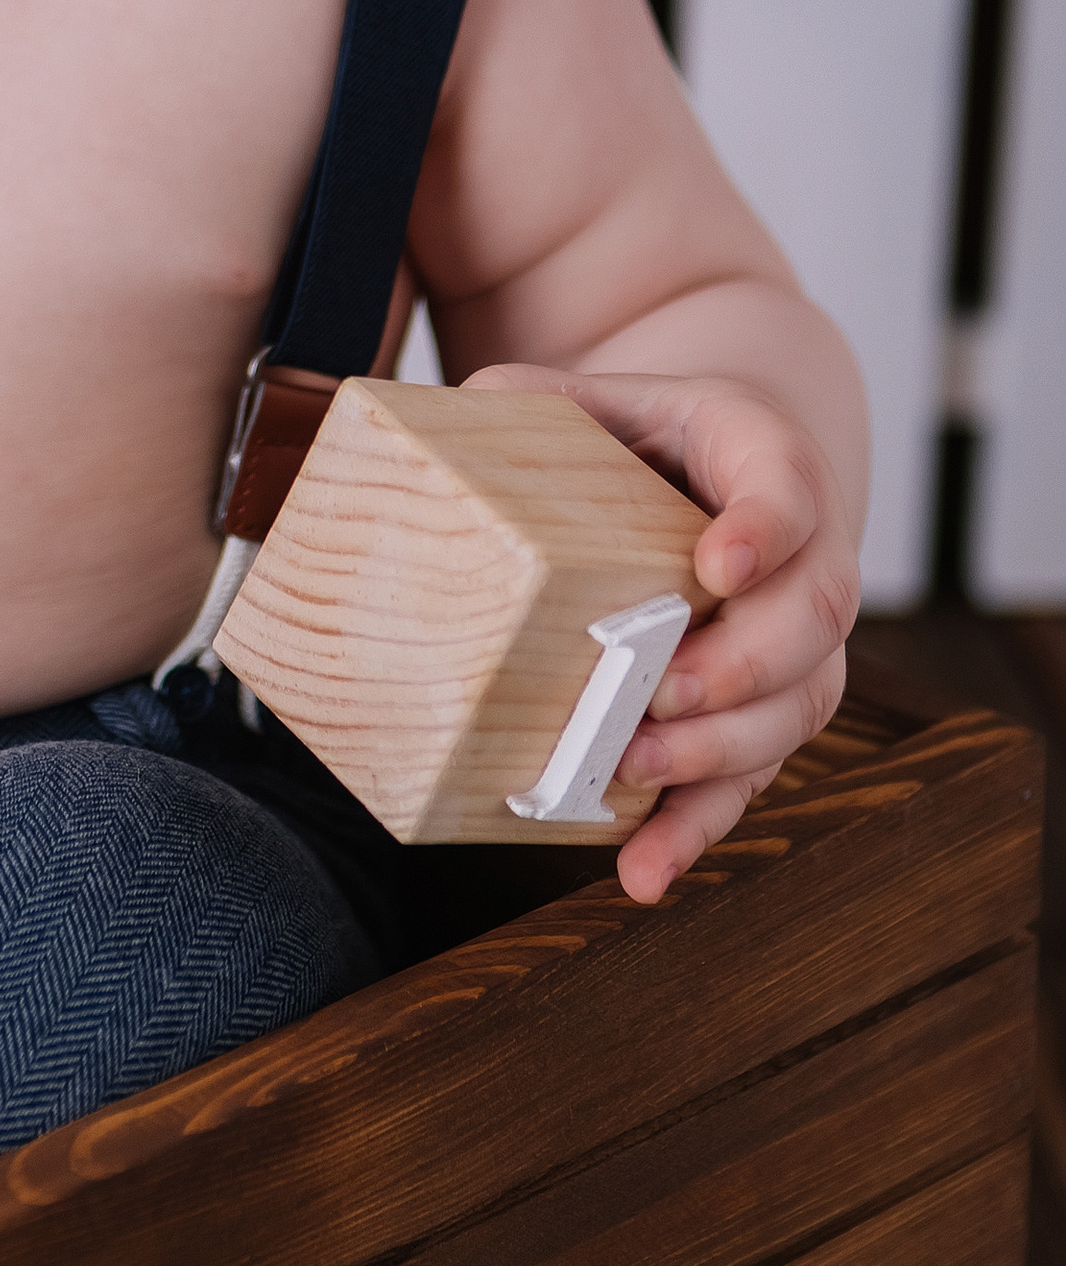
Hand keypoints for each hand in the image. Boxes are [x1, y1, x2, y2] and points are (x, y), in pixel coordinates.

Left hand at [463, 364, 860, 905]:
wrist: (717, 469)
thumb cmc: (646, 430)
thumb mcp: (597, 396)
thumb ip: (530, 398)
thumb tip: (452, 417)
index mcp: (768, 459)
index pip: (787, 489)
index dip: (764, 530)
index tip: (717, 566)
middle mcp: (807, 557)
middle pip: (813, 616)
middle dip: (740, 665)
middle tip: (661, 693)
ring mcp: (798, 643)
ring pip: (796, 707)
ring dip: (721, 753)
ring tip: (637, 772)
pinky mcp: (765, 712)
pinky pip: (751, 777)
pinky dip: (698, 827)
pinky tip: (643, 870)